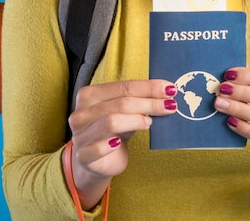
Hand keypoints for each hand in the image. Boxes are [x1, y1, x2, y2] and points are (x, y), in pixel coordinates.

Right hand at [67, 79, 177, 207]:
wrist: (94, 162)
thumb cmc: (111, 131)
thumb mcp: (123, 112)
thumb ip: (137, 101)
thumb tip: (167, 92)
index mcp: (90, 94)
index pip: (124, 86)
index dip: (149, 87)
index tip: (170, 90)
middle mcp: (81, 112)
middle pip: (121, 103)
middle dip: (149, 103)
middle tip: (170, 106)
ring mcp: (80, 135)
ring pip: (111, 122)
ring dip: (136, 121)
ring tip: (149, 123)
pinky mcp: (83, 156)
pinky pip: (98, 148)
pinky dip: (111, 144)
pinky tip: (120, 143)